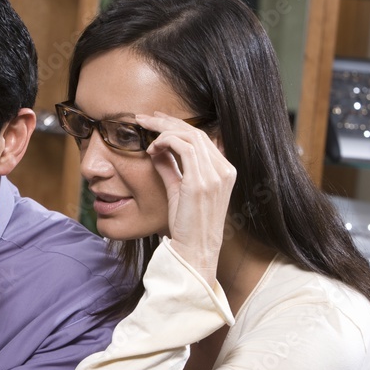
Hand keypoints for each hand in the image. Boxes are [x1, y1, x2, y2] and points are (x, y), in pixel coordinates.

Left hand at [136, 112, 236, 286]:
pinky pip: (184, 148)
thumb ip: (170, 168)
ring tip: (144, 130)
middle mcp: (224, 170)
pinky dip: (165, 142)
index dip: (178, 125)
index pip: (201, 137)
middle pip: (196, 132)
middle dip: (168, 121)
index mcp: (224, 170)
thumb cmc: (187, 225)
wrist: (195, 251)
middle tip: (145, 118)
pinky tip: (151, 149)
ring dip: (163, 129)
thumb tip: (156, 150)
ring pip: (190, 135)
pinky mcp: (202, 182)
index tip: (157, 121)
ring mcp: (216, 175)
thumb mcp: (178, 190)